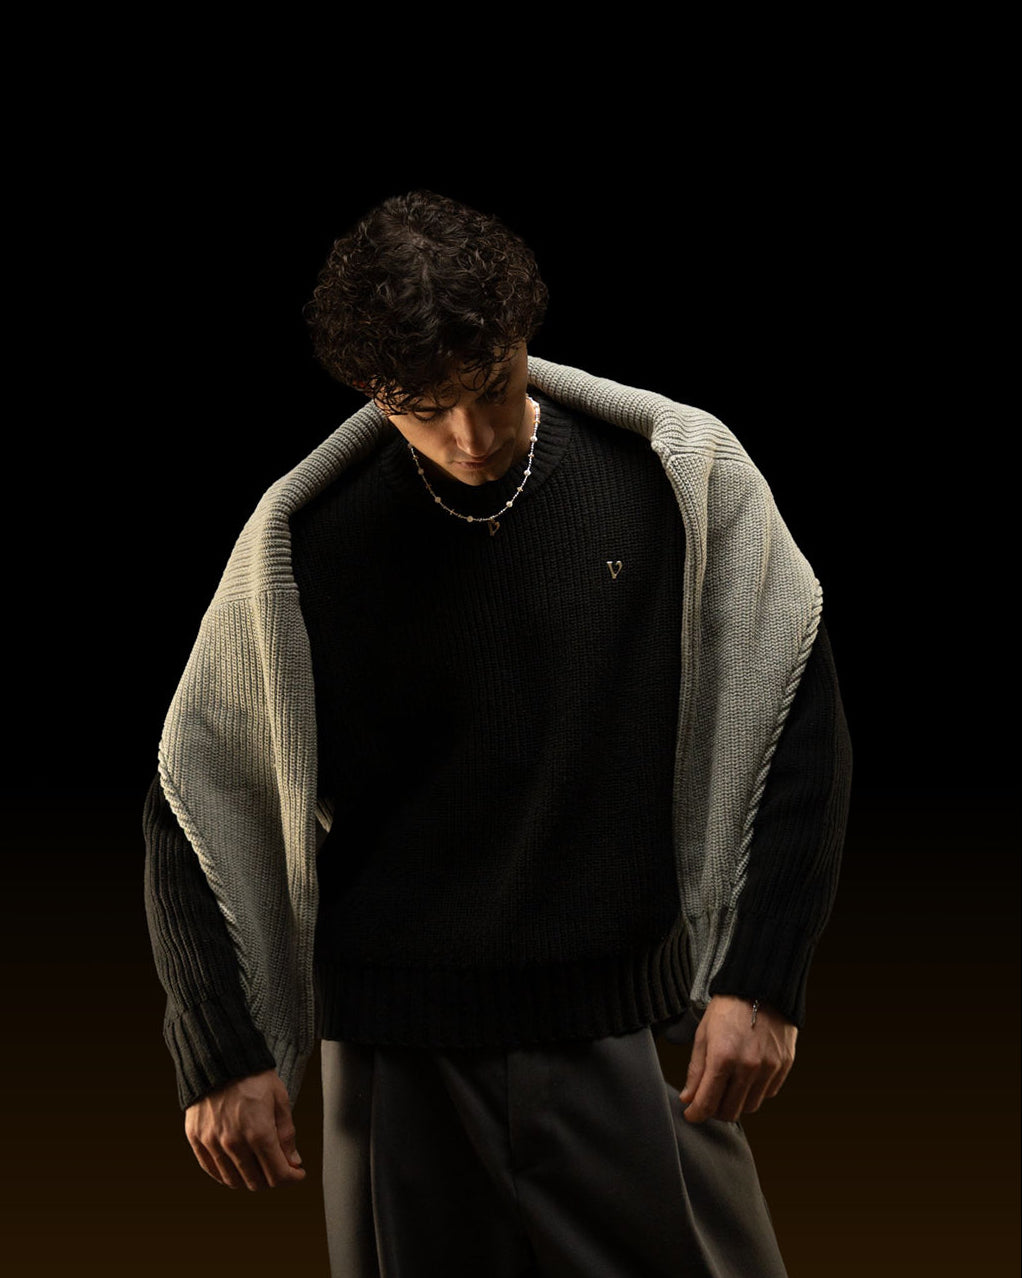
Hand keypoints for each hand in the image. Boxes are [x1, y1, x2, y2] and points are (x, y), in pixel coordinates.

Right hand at [185, 1068, 305, 1189]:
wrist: (220, 1057)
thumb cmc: (254, 1076)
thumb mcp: (280, 1099)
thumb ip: (287, 1134)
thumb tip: (294, 1162)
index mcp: (259, 1133)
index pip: (278, 1174)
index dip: (292, 1178)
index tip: (298, 1174)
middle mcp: (234, 1143)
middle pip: (256, 1182)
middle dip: (273, 1180)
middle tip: (280, 1168)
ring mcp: (212, 1143)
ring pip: (233, 1181)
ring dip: (250, 1180)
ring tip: (259, 1167)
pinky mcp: (196, 1139)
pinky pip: (211, 1170)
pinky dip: (226, 1175)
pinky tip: (237, 1167)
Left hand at [678, 995, 796, 1123]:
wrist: (760, 986)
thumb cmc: (728, 1008)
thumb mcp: (704, 1035)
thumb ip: (696, 1070)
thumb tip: (688, 1098)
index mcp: (723, 1057)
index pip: (707, 1102)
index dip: (696, 1113)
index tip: (691, 1114)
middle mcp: (748, 1067)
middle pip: (730, 1111)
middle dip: (714, 1111)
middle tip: (708, 1101)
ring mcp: (769, 1067)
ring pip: (750, 1106)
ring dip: (736, 1104)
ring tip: (727, 1089)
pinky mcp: (784, 1065)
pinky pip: (768, 1093)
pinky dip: (755, 1092)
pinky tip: (746, 1079)